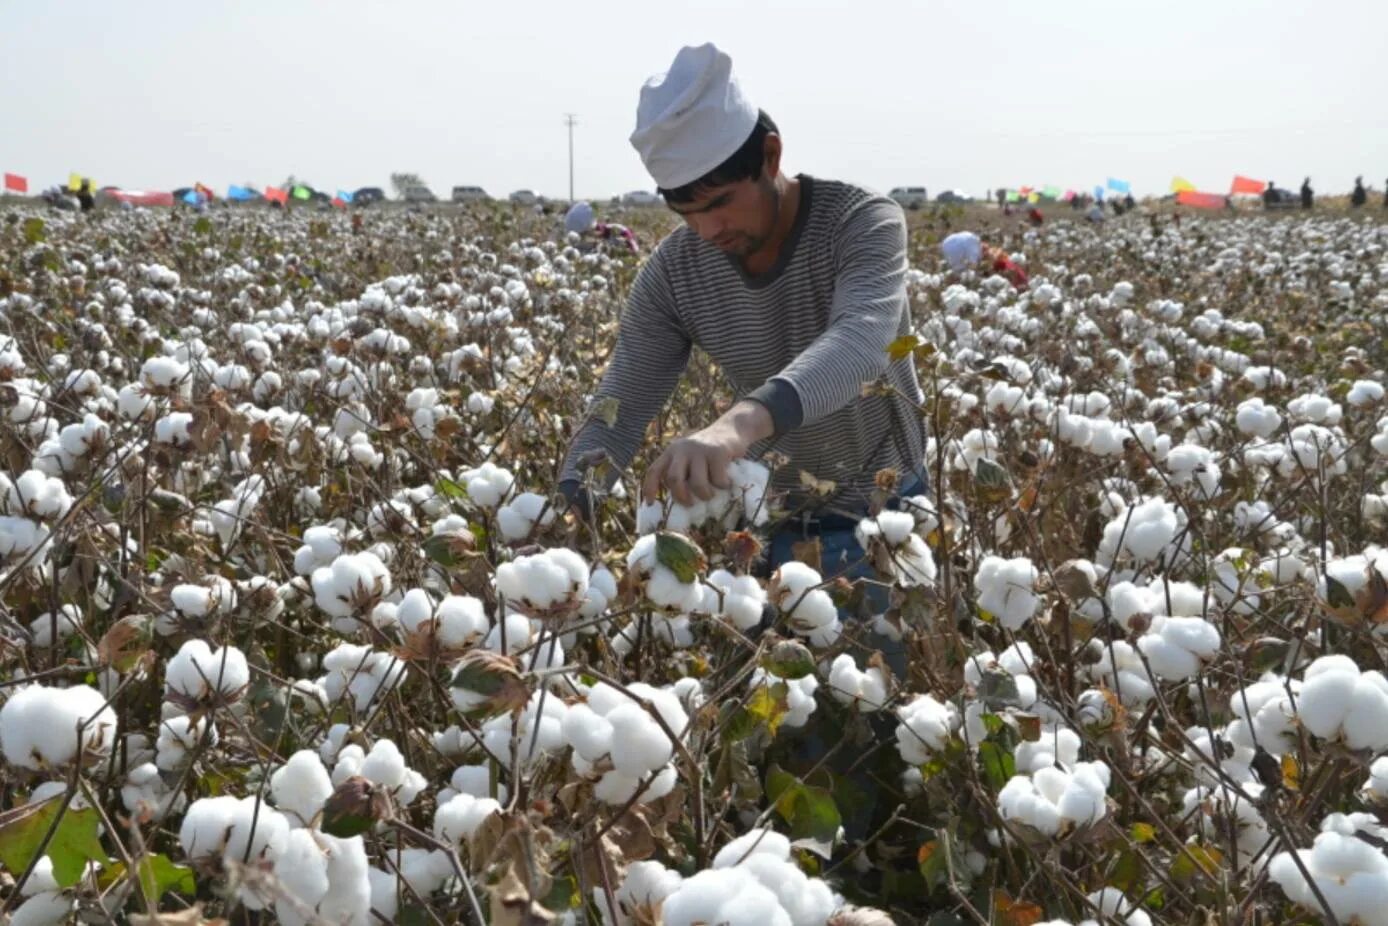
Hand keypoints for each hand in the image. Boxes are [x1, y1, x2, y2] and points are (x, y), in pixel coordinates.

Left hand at [642, 402, 772, 505]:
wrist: (732, 428)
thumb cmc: (709, 452)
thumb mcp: (690, 458)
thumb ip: (683, 473)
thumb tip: (681, 502)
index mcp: (672, 452)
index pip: (654, 470)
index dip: (649, 488)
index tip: (650, 504)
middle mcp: (682, 449)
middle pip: (674, 479)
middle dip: (681, 497)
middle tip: (690, 503)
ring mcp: (700, 450)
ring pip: (696, 483)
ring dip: (704, 495)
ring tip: (711, 495)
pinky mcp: (717, 452)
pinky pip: (717, 479)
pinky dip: (723, 486)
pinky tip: (726, 483)